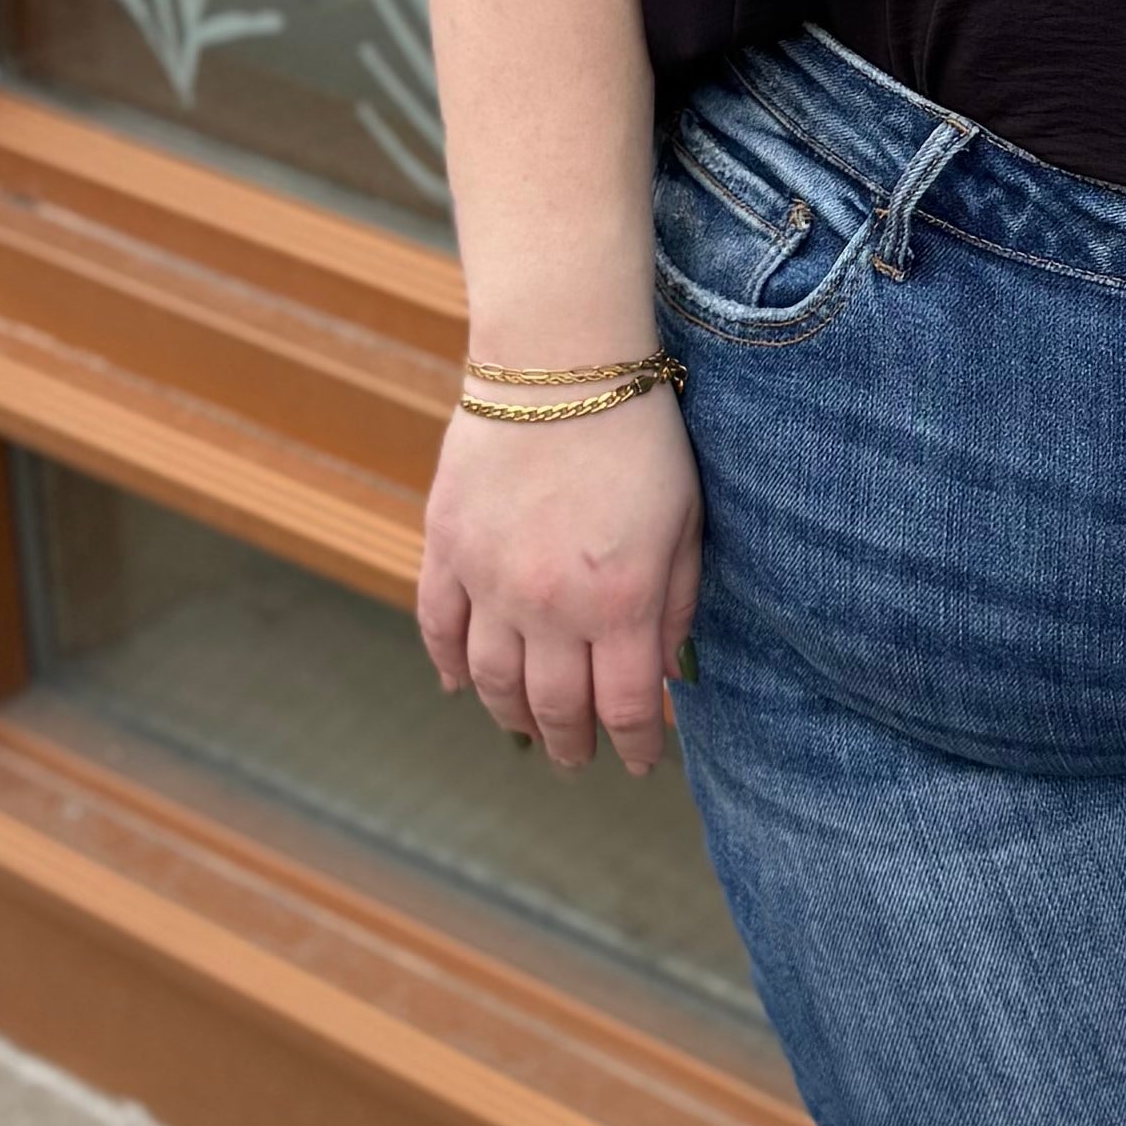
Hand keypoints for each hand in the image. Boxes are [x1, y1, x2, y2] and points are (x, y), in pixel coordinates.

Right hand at [414, 381, 703, 775]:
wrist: (559, 364)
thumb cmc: (642, 437)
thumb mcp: (687, 522)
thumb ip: (678, 604)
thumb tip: (667, 672)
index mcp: (620, 603)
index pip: (624, 707)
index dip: (636, 745)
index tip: (643, 761)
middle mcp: (548, 607)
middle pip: (554, 707)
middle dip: (573, 743)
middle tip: (580, 759)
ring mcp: (488, 581)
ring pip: (491, 680)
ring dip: (511, 716)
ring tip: (529, 733)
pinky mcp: (446, 548)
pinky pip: (438, 626)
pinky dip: (448, 665)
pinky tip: (461, 687)